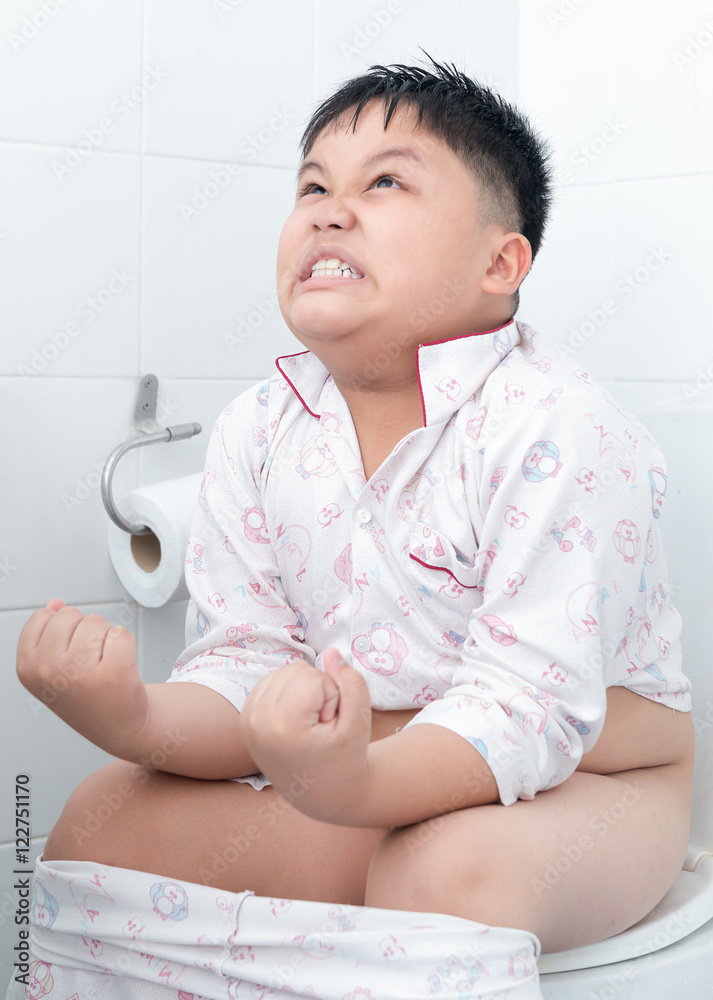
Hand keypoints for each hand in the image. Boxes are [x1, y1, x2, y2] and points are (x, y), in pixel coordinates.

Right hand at [16, 599, 149, 756]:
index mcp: (27, 667)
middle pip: (70, 615)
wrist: (119, 726)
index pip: (43, 616)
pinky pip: (121, 632)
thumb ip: (48, 633)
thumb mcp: (51, 667)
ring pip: (96, 621)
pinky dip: (125, 645)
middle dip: (83, 631)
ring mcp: (80, 672)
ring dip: (104, 638)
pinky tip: (120, 668)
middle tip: (88, 662)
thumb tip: (55, 603)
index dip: (62, 630)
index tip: (67, 655)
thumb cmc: (86, 695)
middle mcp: (49, 670)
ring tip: (102, 665)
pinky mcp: (114, 671)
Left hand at [240, 648, 372, 823]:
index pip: (313, 676)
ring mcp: (247, 719)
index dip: (332, 696)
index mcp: (282, 726)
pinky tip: (296, 720)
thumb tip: (331, 652)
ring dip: (304, 690)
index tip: (330, 725)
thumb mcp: (359, 723)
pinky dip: (290, 693)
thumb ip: (352, 683)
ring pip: (285, 670)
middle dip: (317, 690)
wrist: (322, 794)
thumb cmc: (345, 759)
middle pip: (296, 668)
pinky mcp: (245, 717)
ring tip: (310, 724)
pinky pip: (273, 680)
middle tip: (321, 724)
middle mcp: (256, 721)